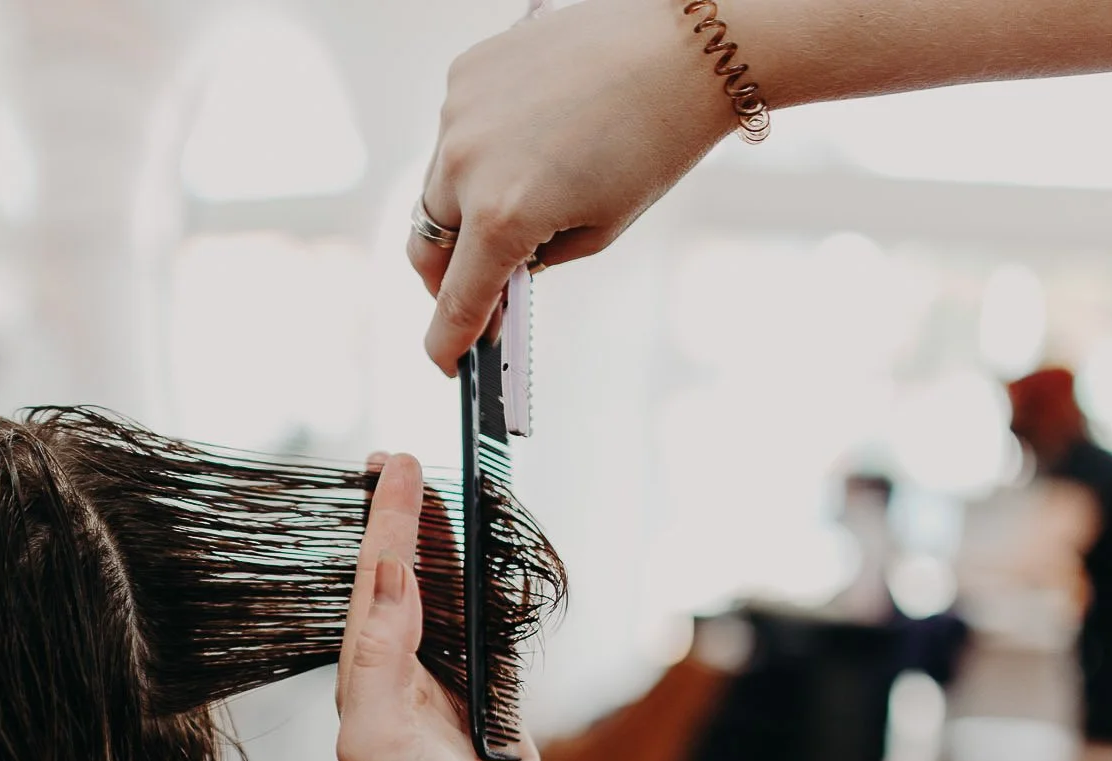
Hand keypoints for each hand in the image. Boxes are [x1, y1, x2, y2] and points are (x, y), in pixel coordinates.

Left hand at [334, 454, 565, 760]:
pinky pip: (493, 640)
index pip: (375, 583)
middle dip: (405, 522)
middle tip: (404, 462)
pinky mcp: (493, 714)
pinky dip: (492, 599)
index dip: (385, 522)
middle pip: (406, 582)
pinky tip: (494, 570)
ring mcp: (448, 697)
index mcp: (367, 683)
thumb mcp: (377, 743)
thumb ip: (378, 659)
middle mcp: (402, 682)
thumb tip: (391, 577)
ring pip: (449, 604)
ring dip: (448, 551)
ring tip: (446, 496)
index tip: (394, 466)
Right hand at [411, 0, 734, 373]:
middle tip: (480, 288)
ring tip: (524, 192)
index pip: (456, 299)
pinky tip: (528, 139)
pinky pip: (454, 134)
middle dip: (448, 276)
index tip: (446, 361)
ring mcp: (458, 113)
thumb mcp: (597, 229)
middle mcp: (467, 163)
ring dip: (465, 208)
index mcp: (503, 215)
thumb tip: (497, 271)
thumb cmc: (655, 142)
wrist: (683, 49)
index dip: (448, 340)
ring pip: (437, 187)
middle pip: (428, 246)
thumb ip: (533, 260)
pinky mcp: (466, 73)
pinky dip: (479, 152)